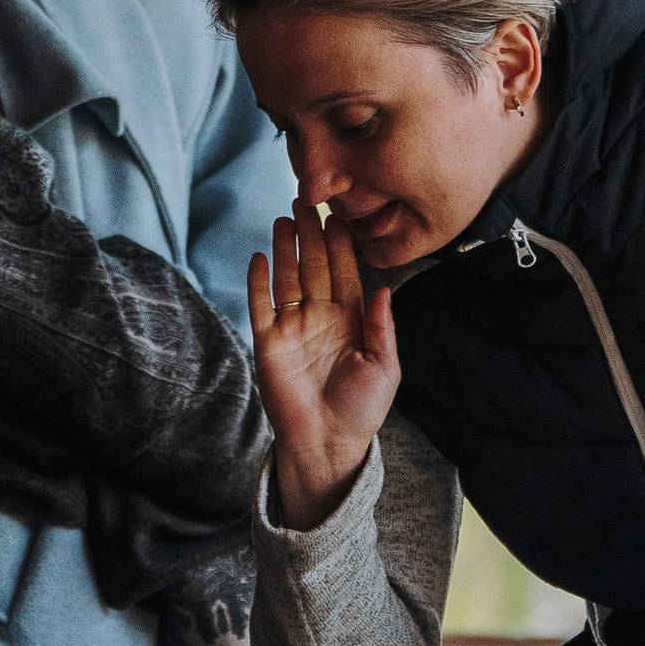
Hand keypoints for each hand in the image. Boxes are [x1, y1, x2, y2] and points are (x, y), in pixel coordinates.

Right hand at [247, 211, 399, 532]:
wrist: (328, 443)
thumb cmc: (362, 409)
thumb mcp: (385, 367)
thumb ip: (382, 327)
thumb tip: (382, 288)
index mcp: (351, 320)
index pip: (344, 272)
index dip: (341, 244)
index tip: (340, 215)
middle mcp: (320, 318)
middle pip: (313, 266)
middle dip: (310, 234)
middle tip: (306, 201)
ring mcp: (293, 328)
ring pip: (287, 278)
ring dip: (285, 248)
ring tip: (283, 218)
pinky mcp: (268, 343)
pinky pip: (261, 305)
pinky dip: (259, 281)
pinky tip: (261, 256)